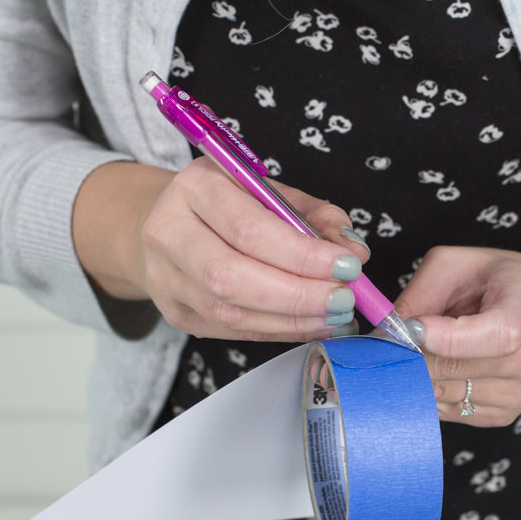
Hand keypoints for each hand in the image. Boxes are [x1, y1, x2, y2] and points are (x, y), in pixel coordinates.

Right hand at [74, 158, 368, 341]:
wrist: (167, 224)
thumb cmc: (229, 205)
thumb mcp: (272, 192)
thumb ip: (315, 217)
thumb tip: (354, 250)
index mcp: (195, 187)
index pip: (249, 229)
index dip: (302, 254)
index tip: (349, 266)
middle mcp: (169, 232)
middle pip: (232, 278)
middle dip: (298, 295)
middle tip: (345, 300)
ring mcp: (166, 279)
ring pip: (231, 313)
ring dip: (293, 320)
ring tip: (336, 317)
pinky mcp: (176, 314)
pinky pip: (233, 332)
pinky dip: (279, 332)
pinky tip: (312, 325)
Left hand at [396, 246, 520, 425]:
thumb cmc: (510, 282)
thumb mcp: (464, 263)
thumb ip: (421, 293)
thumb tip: (386, 335)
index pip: (493, 336)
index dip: (445, 337)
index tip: (412, 329)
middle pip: (454, 370)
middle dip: (414, 355)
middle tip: (399, 338)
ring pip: (444, 396)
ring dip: (423, 375)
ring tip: (431, 348)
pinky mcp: (508, 416)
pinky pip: (452, 412)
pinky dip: (437, 391)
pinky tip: (447, 367)